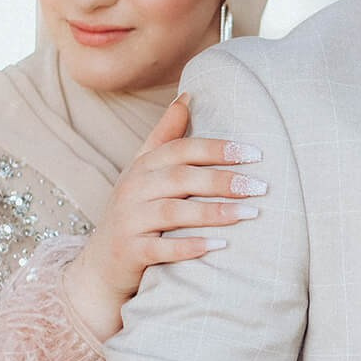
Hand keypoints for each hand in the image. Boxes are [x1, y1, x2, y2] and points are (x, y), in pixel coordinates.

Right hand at [62, 93, 265, 339]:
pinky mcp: (129, 252)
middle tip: (260, 186)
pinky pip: (160, 248)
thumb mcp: (143, 171)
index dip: (217, 149)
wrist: (100, 266)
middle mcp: (133, 189)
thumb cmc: (134, 213)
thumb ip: (164, 136)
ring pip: (173, 212)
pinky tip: (218, 246)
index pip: (181, 150)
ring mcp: (129, 221)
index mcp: (142, 167)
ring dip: (213, 212)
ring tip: (250, 214)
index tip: (254, 153)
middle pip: (181, 178)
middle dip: (223, 180)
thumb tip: (187, 95)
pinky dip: (189, 247)